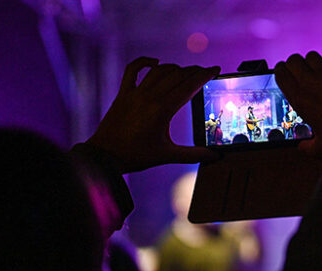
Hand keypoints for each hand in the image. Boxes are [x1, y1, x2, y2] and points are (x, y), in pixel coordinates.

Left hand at [88, 57, 220, 172]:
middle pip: (177, 75)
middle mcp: (149, 97)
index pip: (189, 86)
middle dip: (194, 71)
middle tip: (205, 71)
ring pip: (159, 71)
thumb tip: (214, 156)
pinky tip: (155, 63)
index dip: (204, 76)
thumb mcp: (167, 156)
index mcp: (162, 111)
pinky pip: (132, 70)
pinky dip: (144, 62)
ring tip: (185, 71)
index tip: (215, 69)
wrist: (106, 156)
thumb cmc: (136, 156)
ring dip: (175, 68)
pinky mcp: (123, 94)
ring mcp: (134, 93)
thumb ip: (193, 155)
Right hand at [274, 52, 321, 156]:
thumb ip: (308, 146)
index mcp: (300, 99)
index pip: (281, 74)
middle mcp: (312, 83)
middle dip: (295, 64)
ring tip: (319, 72)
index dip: (281, 72)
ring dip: (313, 62)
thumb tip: (303, 148)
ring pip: (312, 56)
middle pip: (294, 60)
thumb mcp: (320, 148)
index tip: (284, 73)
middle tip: (300, 72)